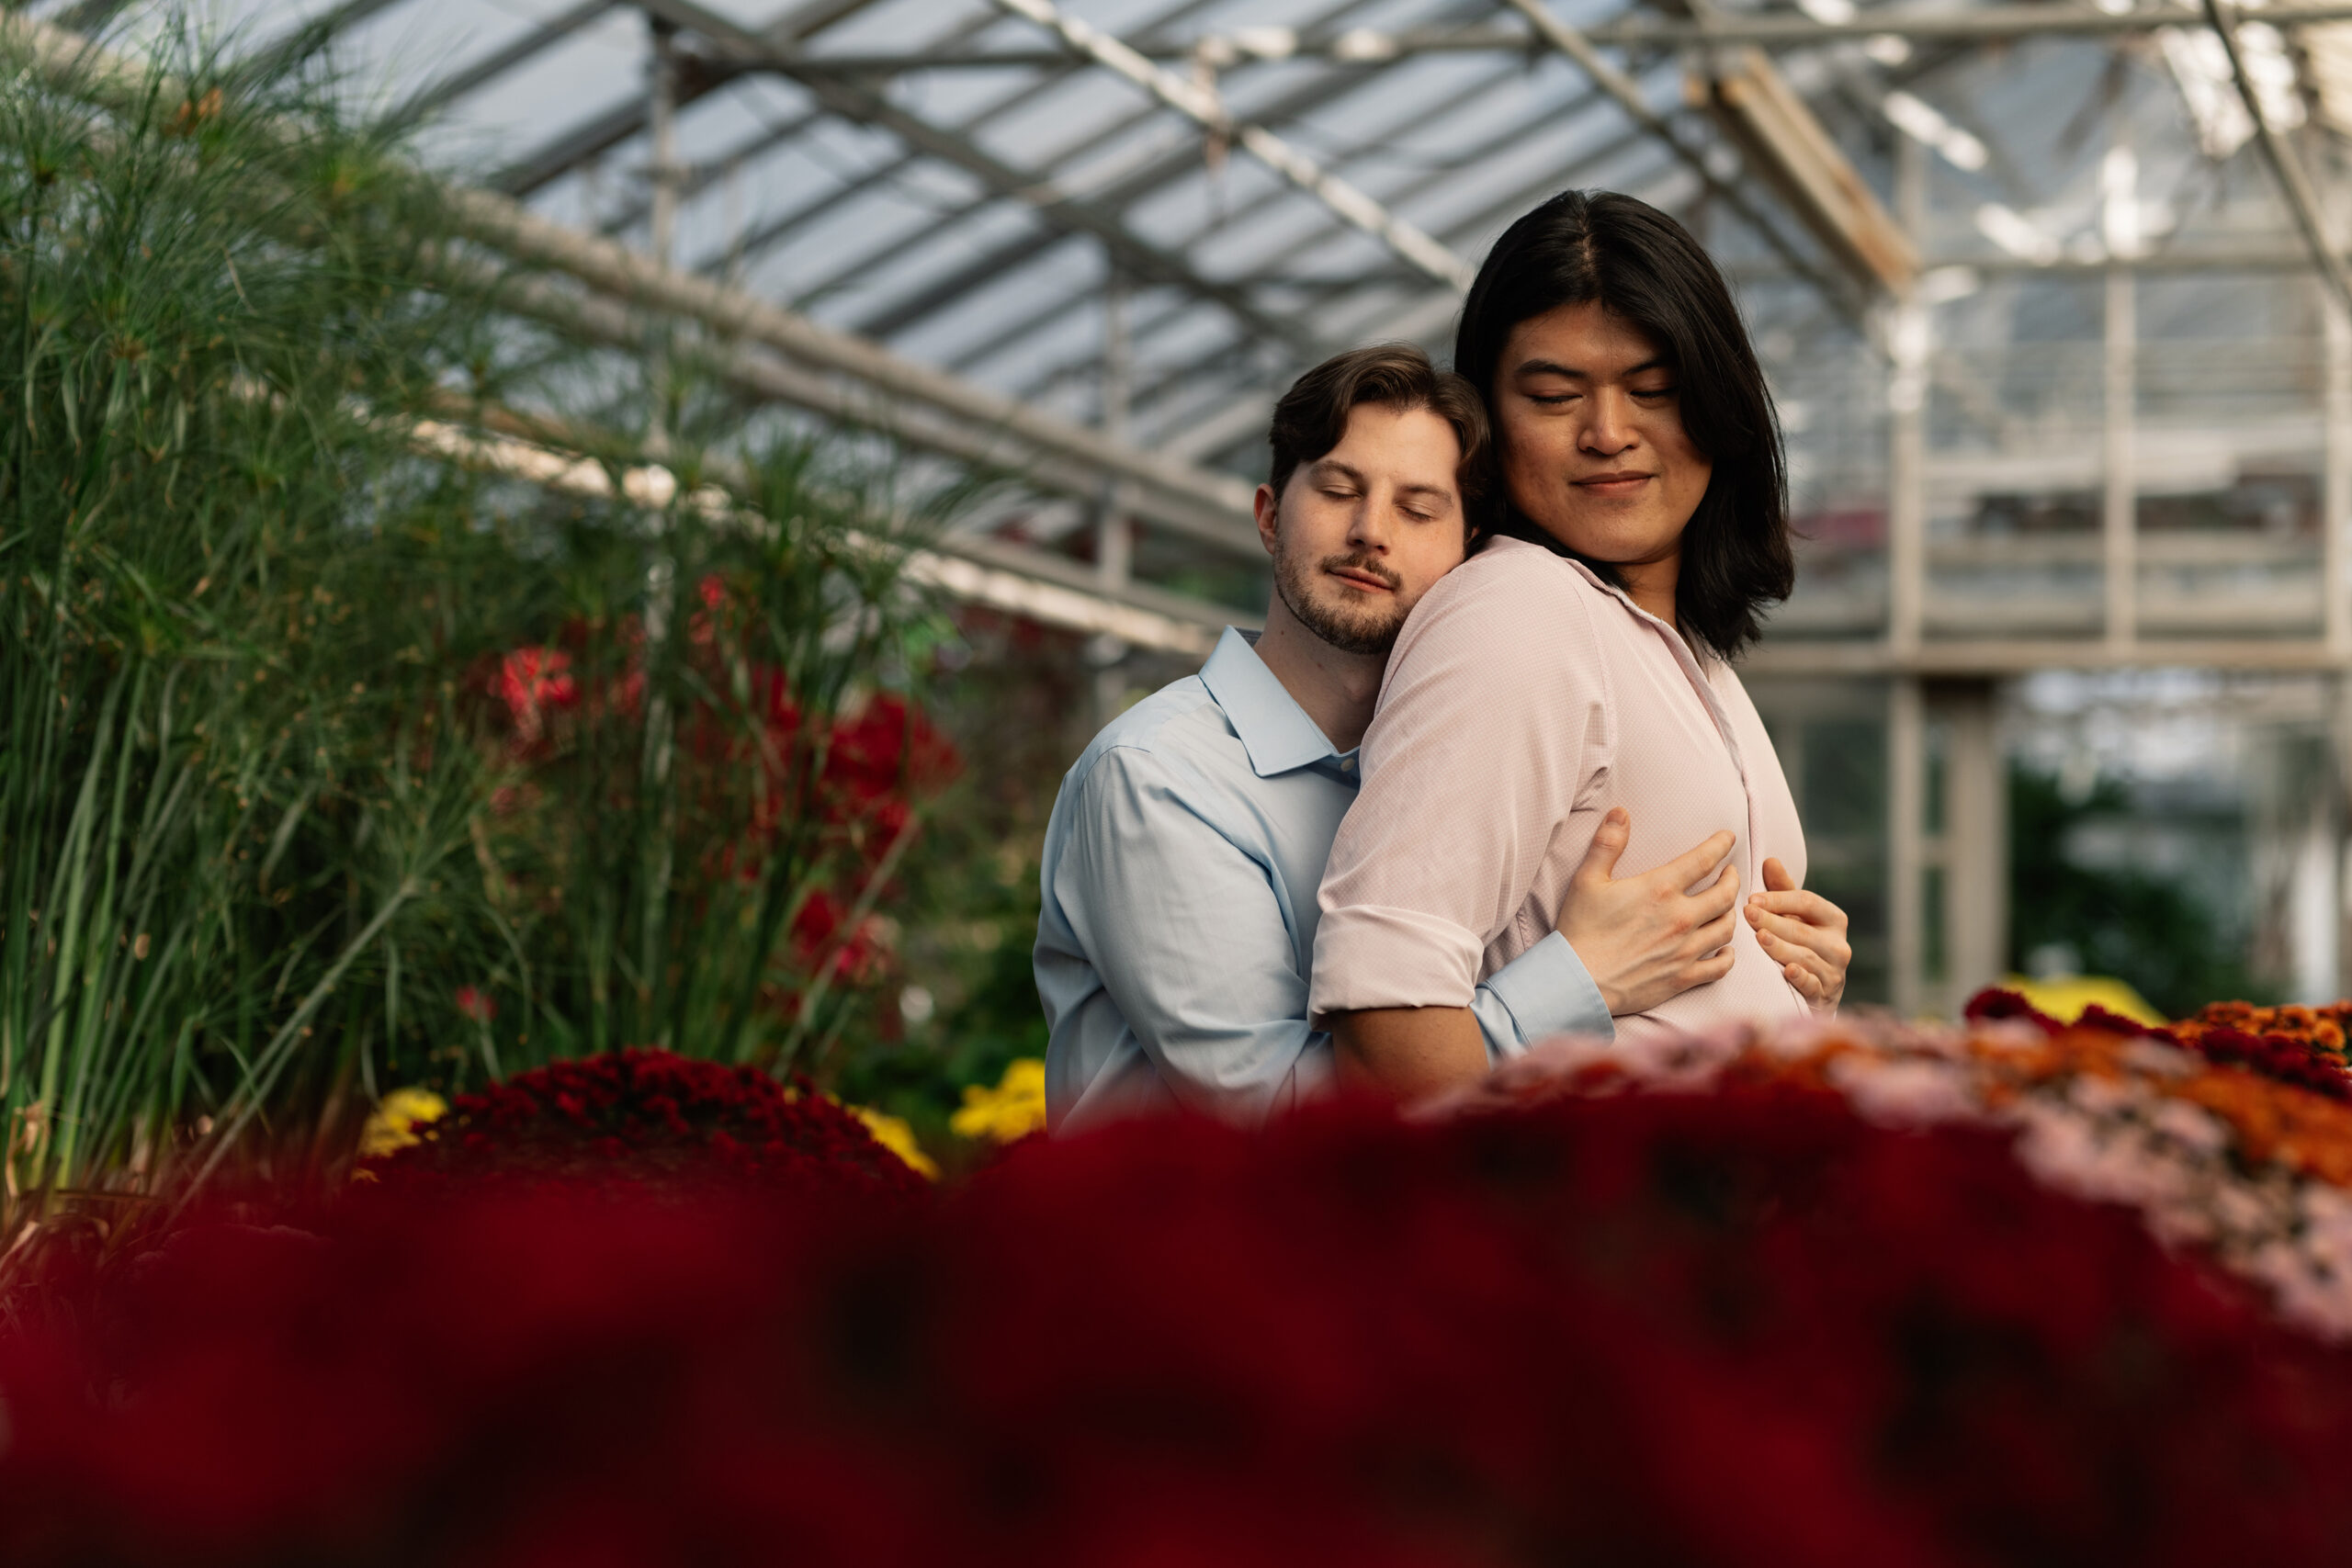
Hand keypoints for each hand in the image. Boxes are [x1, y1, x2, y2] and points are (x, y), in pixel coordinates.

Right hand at [1556, 808, 1740, 1015]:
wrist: (1578, 981)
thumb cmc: (1581, 929)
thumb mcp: (1588, 879)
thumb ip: (1608, 843)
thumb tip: (1621, 812)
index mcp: (1660, 889)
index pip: (1704, 859)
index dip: (1721, 845)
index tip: (1728, 838)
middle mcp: (1681, 918)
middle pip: (1726, 894)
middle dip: (1733, 879)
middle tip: (1730, 873)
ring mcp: (1685, 950)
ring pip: (1727, 928)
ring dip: (1732, 913)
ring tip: (1727, 907)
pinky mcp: (1683, 977)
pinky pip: (1720, 967)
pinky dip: (1728, 957)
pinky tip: (1725, 950)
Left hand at [1745, 858, 1849, 1011]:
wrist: (1816, 992)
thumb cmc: (1801, 944)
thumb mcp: (1795, 917)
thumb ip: (1782, 891)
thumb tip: (1770, 860)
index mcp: (1834, 919)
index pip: (1807, 902)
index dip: (1779, 899)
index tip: (1752, 898)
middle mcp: (1838, 945)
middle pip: (1803, 930)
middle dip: (1773, 921)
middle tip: (1748, 914)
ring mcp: (1834, 971)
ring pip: (1805, 957)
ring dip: (1781, 947)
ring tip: (1760, 937)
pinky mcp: (1825, 995)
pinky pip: (1814, 985)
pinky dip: (1801, 978)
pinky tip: (1787, 971)